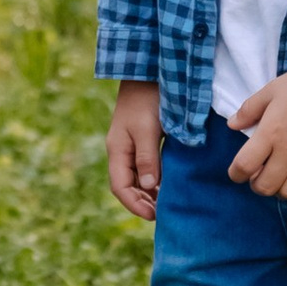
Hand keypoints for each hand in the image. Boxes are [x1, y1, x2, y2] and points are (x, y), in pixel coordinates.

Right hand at [108, 80, 163, 220]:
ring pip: (138, 177)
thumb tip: (150, 187)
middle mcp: (122, 150)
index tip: (154, 216)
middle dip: (143, 202)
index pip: (120, 187)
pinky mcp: (144, 138)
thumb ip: (148, 158)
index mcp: (117, 150)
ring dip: (150, 192)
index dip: (135, 204)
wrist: (148, 70)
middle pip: (128, 185)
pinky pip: (147, 165)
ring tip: (167, 203)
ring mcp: (132, 144)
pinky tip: (169, 182)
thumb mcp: (147, 129)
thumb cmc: (146, 99)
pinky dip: (156, 178)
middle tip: (164, 213)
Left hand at [225, 67, 286, 199]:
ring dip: (280, 189)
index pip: (244, 166)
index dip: (235, 174)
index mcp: (271, 132)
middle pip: (265, 187)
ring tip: (281, 178)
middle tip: (259, 177)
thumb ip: (249, 109)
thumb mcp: (272, 89)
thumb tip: (232, 125)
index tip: (237, 173)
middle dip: (256, 185)